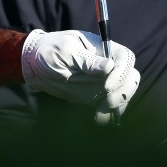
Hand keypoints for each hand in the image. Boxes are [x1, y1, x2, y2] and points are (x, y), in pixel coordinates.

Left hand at [21, 29, 140, 124]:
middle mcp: (107, 65)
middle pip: (131, 77)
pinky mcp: (97, 95)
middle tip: (107, 102)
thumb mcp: (64, 52)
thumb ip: (86, 60)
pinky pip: (111, 106)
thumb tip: (109, 66)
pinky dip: (109, 114)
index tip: (107, 86)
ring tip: (99, 113)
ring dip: (117, 106)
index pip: (125, 58)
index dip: (122, 73)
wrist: (36, 65)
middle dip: (124, 92)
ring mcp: (104, 80)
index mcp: (102, 48)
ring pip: (124, 93)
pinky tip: (97, 118)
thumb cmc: (49, 51)